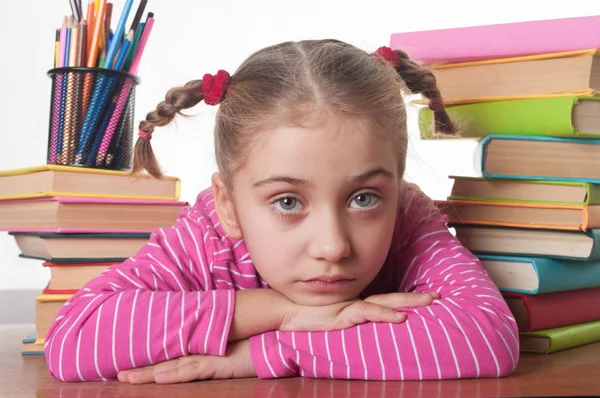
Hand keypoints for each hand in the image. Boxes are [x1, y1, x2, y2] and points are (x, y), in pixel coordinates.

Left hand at [117, 339, 255, 383]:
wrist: (275, 332)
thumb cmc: (255, 339)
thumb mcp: (229, 348)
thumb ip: (214, 350)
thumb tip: (197, 351)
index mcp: (201, 346)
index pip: (171, 354)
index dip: (150, 360)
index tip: (128, 364)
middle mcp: (201, 349)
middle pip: (165, 360)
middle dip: (140, 369)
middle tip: (116, 374)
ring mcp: (210, 355)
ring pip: (173, 366)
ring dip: (148, 374)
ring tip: (125, 378)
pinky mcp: (221, 363)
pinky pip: (194, 369)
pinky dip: (176, 374)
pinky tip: (159, 378)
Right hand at [279, 291, 438, 331]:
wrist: (288, 311)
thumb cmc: (308, 315)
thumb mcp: (332, 318)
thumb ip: (346, 319)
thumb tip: (357, 323)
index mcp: (358, 304)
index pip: (387, 300)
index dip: (406, 299)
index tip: (426, 298)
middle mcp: (358, 302)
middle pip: (392, 298)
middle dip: (415, 298)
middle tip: (437, 296)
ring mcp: (352, 307)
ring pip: (386, 303)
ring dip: (408, 302)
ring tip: (429, 302)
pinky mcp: (345, 314)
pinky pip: (369, 313)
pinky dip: (386, 314)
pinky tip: (401, 317)